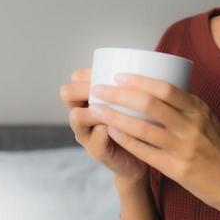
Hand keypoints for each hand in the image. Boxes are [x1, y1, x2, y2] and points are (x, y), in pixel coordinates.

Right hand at [59, 67, 146, 183]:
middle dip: (85, 88)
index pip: (76, 77)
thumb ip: (134, 86)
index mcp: (89, 99)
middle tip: (107, 90)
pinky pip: (95, 139)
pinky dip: (107, 131)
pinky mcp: (97, 152)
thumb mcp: (134, 103)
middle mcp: (82, 115)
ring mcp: (86, 134)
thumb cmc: (137, 125)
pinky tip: (121, 129)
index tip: (111, 74)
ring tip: (115, 109)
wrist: (140, 159)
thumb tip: (151, 60)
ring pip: (76, 115)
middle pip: (68, 93)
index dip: (88, 72)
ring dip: (96, 109)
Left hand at [87, 73, 219, 219]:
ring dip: (116, 117)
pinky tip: (111, 133)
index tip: (118, 75)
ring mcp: (184, 148)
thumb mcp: (210, 122)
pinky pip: (146, 152)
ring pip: (143, 127)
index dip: (139, 80)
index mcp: (200, 110)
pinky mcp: (178, 169)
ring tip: (97, 110)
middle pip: (150, 103)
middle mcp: (192, 125)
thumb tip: (159, 93)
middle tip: (99, 89)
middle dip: (120, 94)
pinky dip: (126, 140)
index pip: (166, 88)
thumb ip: (187, 109)